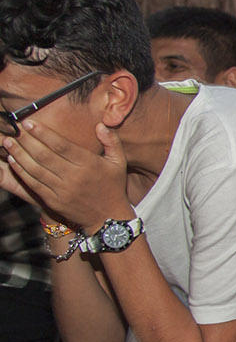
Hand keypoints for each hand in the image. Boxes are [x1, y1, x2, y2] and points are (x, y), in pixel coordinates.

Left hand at [1, 118, 132, 229]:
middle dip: (27, 141)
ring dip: (19, 154)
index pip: (61, 145)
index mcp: (89, 164)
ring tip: (8, 142)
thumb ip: (112, 141)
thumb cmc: (113, 186)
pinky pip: (33, 184)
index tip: (29, 123)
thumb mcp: (119, 162)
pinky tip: (13, 161)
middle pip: (45, 156)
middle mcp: (74, 177)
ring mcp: (63, 190)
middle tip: (15, 129)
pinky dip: (21, 171)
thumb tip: (100, 125)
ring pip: (35, 169)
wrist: (108, 218)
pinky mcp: (54, 201)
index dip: (43, 133)